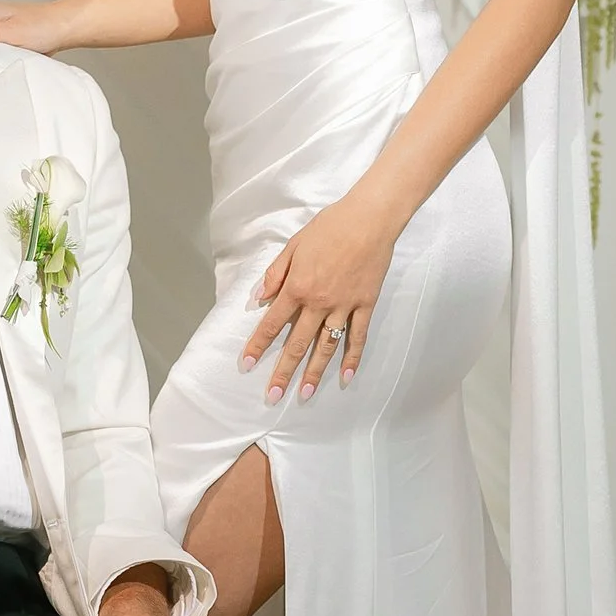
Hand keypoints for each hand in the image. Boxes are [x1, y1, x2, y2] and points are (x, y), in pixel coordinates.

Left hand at [242, 184, 404, 401]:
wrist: (368, 219)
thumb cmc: (329, 227)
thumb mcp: (293, 245)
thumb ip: (275, 273)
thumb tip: (259, 298)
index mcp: (297, 287)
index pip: (272, 323)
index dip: (257, 345)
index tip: (246, 364)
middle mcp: (318, 302)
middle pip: (297, 343)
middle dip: (283, 371)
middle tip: (273, 396)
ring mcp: (343, 306)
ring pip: (327, 346)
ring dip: (315, 372)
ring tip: (305, 393)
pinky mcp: (365, 305)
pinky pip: (358, 337)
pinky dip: (353, 358)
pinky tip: (347, 377)